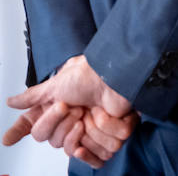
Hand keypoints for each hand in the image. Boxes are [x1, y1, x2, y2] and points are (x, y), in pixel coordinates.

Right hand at [4, 55, 136, 166]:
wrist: (116, 76)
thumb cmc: (88, 75)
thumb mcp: (56, 84)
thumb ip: (33, 97)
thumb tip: (11, 101)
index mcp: (55, 110)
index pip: (32, 128)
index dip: (18, 133)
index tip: (8, 140)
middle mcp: (68, 122)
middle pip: (50, 141)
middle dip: (60, 124)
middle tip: (72, 107)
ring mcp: (87, 130)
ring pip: (71, 149)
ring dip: (79, 130)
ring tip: (89, 112)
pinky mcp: (106, 137)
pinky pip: (97, 153)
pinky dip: (99, 135)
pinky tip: (98, 121)